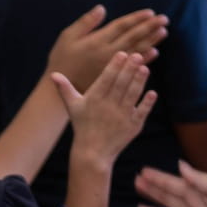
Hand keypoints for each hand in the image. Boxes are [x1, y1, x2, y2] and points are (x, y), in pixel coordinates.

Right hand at [46, 6, 168, 89]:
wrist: (57, 91)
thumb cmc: (62, 60)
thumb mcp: (67, 38)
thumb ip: (85, 23)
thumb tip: (101, 8)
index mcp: (97, 41)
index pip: (121, 27)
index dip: (137, 19)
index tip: (151, 12)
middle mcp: (107, 54)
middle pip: (133, 37)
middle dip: (150, 27)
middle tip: (164, 19)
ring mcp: (113, 67)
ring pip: (136, 51)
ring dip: (151, 41)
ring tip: (163, 32)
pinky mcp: (114, 77)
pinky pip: (133, 67)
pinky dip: (145, 59)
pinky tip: (155, 52)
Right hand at [54, 51, 157, 165]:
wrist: (92, 153)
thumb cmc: (83, 126)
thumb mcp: (73, 107)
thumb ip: (65, 89)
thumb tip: (53, 74)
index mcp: (94, 100)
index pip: (106, 79)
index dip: (114, 66)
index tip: (122, 53)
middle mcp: (108, 107)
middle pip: (121, 85)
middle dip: (129, 69)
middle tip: (137, 55)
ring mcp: (122, 117)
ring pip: (132, 95)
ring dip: (139, 82)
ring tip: (145, 68)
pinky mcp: (133, 126)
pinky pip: (141, 112)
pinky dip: (147, 103)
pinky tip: (152, 93)